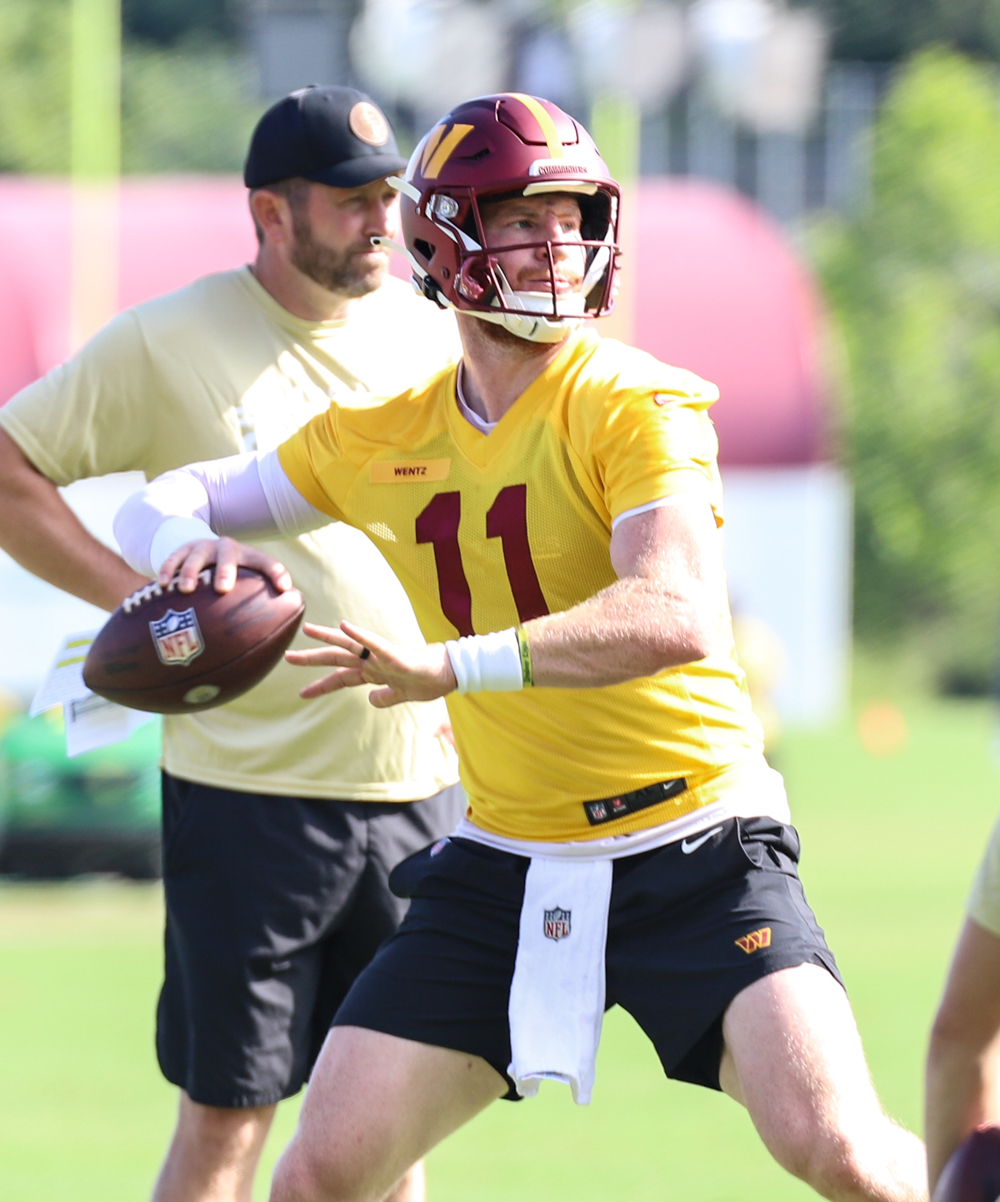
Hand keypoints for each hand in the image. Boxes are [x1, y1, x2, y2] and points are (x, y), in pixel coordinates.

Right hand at [157, 537, 292, 594]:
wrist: (205, 549)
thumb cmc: (232, 576)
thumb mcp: (246, 582)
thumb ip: (258, 603)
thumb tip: (271, 644)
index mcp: (248, 556)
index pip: (266, 562)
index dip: (276, 573)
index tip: (284, 588)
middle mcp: (226, 548)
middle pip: (228, 556)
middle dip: (226, 571)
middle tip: (222, 589)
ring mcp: (203, 547)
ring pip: (196, 556)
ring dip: (190, 572)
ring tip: (186, 589)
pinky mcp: (182, 549)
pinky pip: (173, 558)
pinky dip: (167, 570)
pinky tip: (162, 585)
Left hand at [286, 620, 456, 707]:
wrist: (451, 675)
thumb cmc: (430, 681)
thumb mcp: (403, 695)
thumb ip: (385, 696)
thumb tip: (371, 700)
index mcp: (374, 672)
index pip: (341, 678)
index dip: (321, 685)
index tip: (302, 693)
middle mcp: (374, 661)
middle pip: (338, 658)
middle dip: (312, 658)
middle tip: (287, 657)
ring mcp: (383, 656)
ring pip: (351, 645)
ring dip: (328, 638)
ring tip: (307, 630)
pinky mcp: (396, 655)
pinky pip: (375, 643)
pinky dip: (360, 634)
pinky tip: (345, 625)